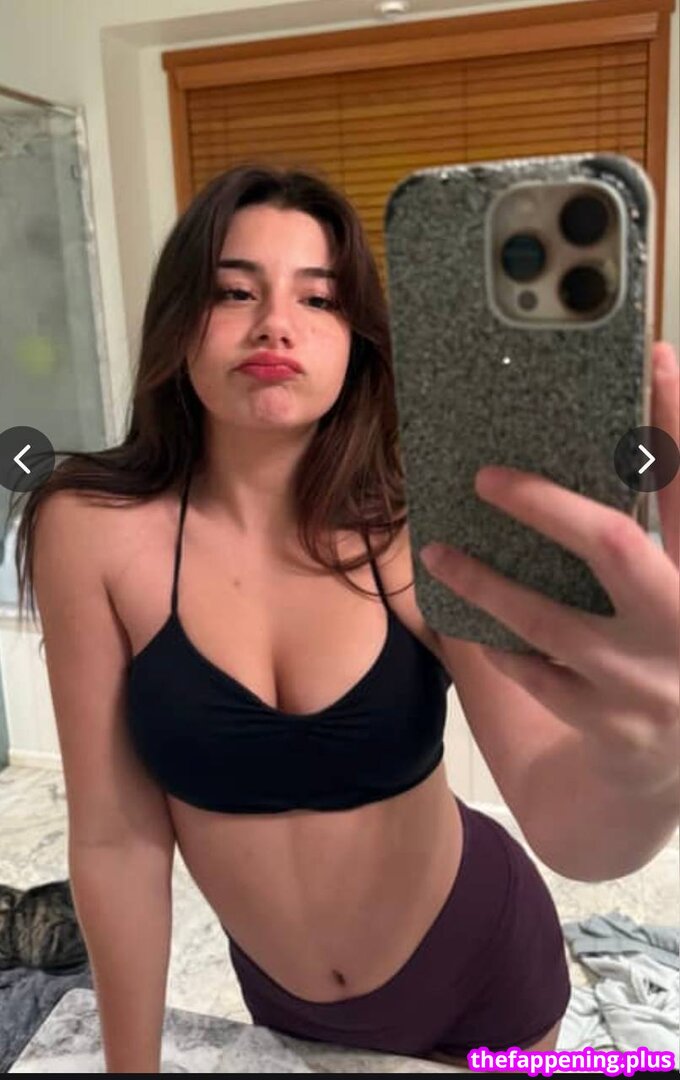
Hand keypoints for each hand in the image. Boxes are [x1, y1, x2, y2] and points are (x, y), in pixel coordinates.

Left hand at [420, 342, 679, 796]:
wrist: (671, 777)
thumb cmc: (668, 658)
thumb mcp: (674, 590)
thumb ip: (645, 543)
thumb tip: (580, 460)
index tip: (654, 359)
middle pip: (617, 546)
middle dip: (547, 505)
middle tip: (486, 476)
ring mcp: (650, 685)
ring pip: (552, 621)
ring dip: (487, 582)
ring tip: (438, 551)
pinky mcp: (610, 728)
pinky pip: (533, 674)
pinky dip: (496, 641)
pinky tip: (469, 619)